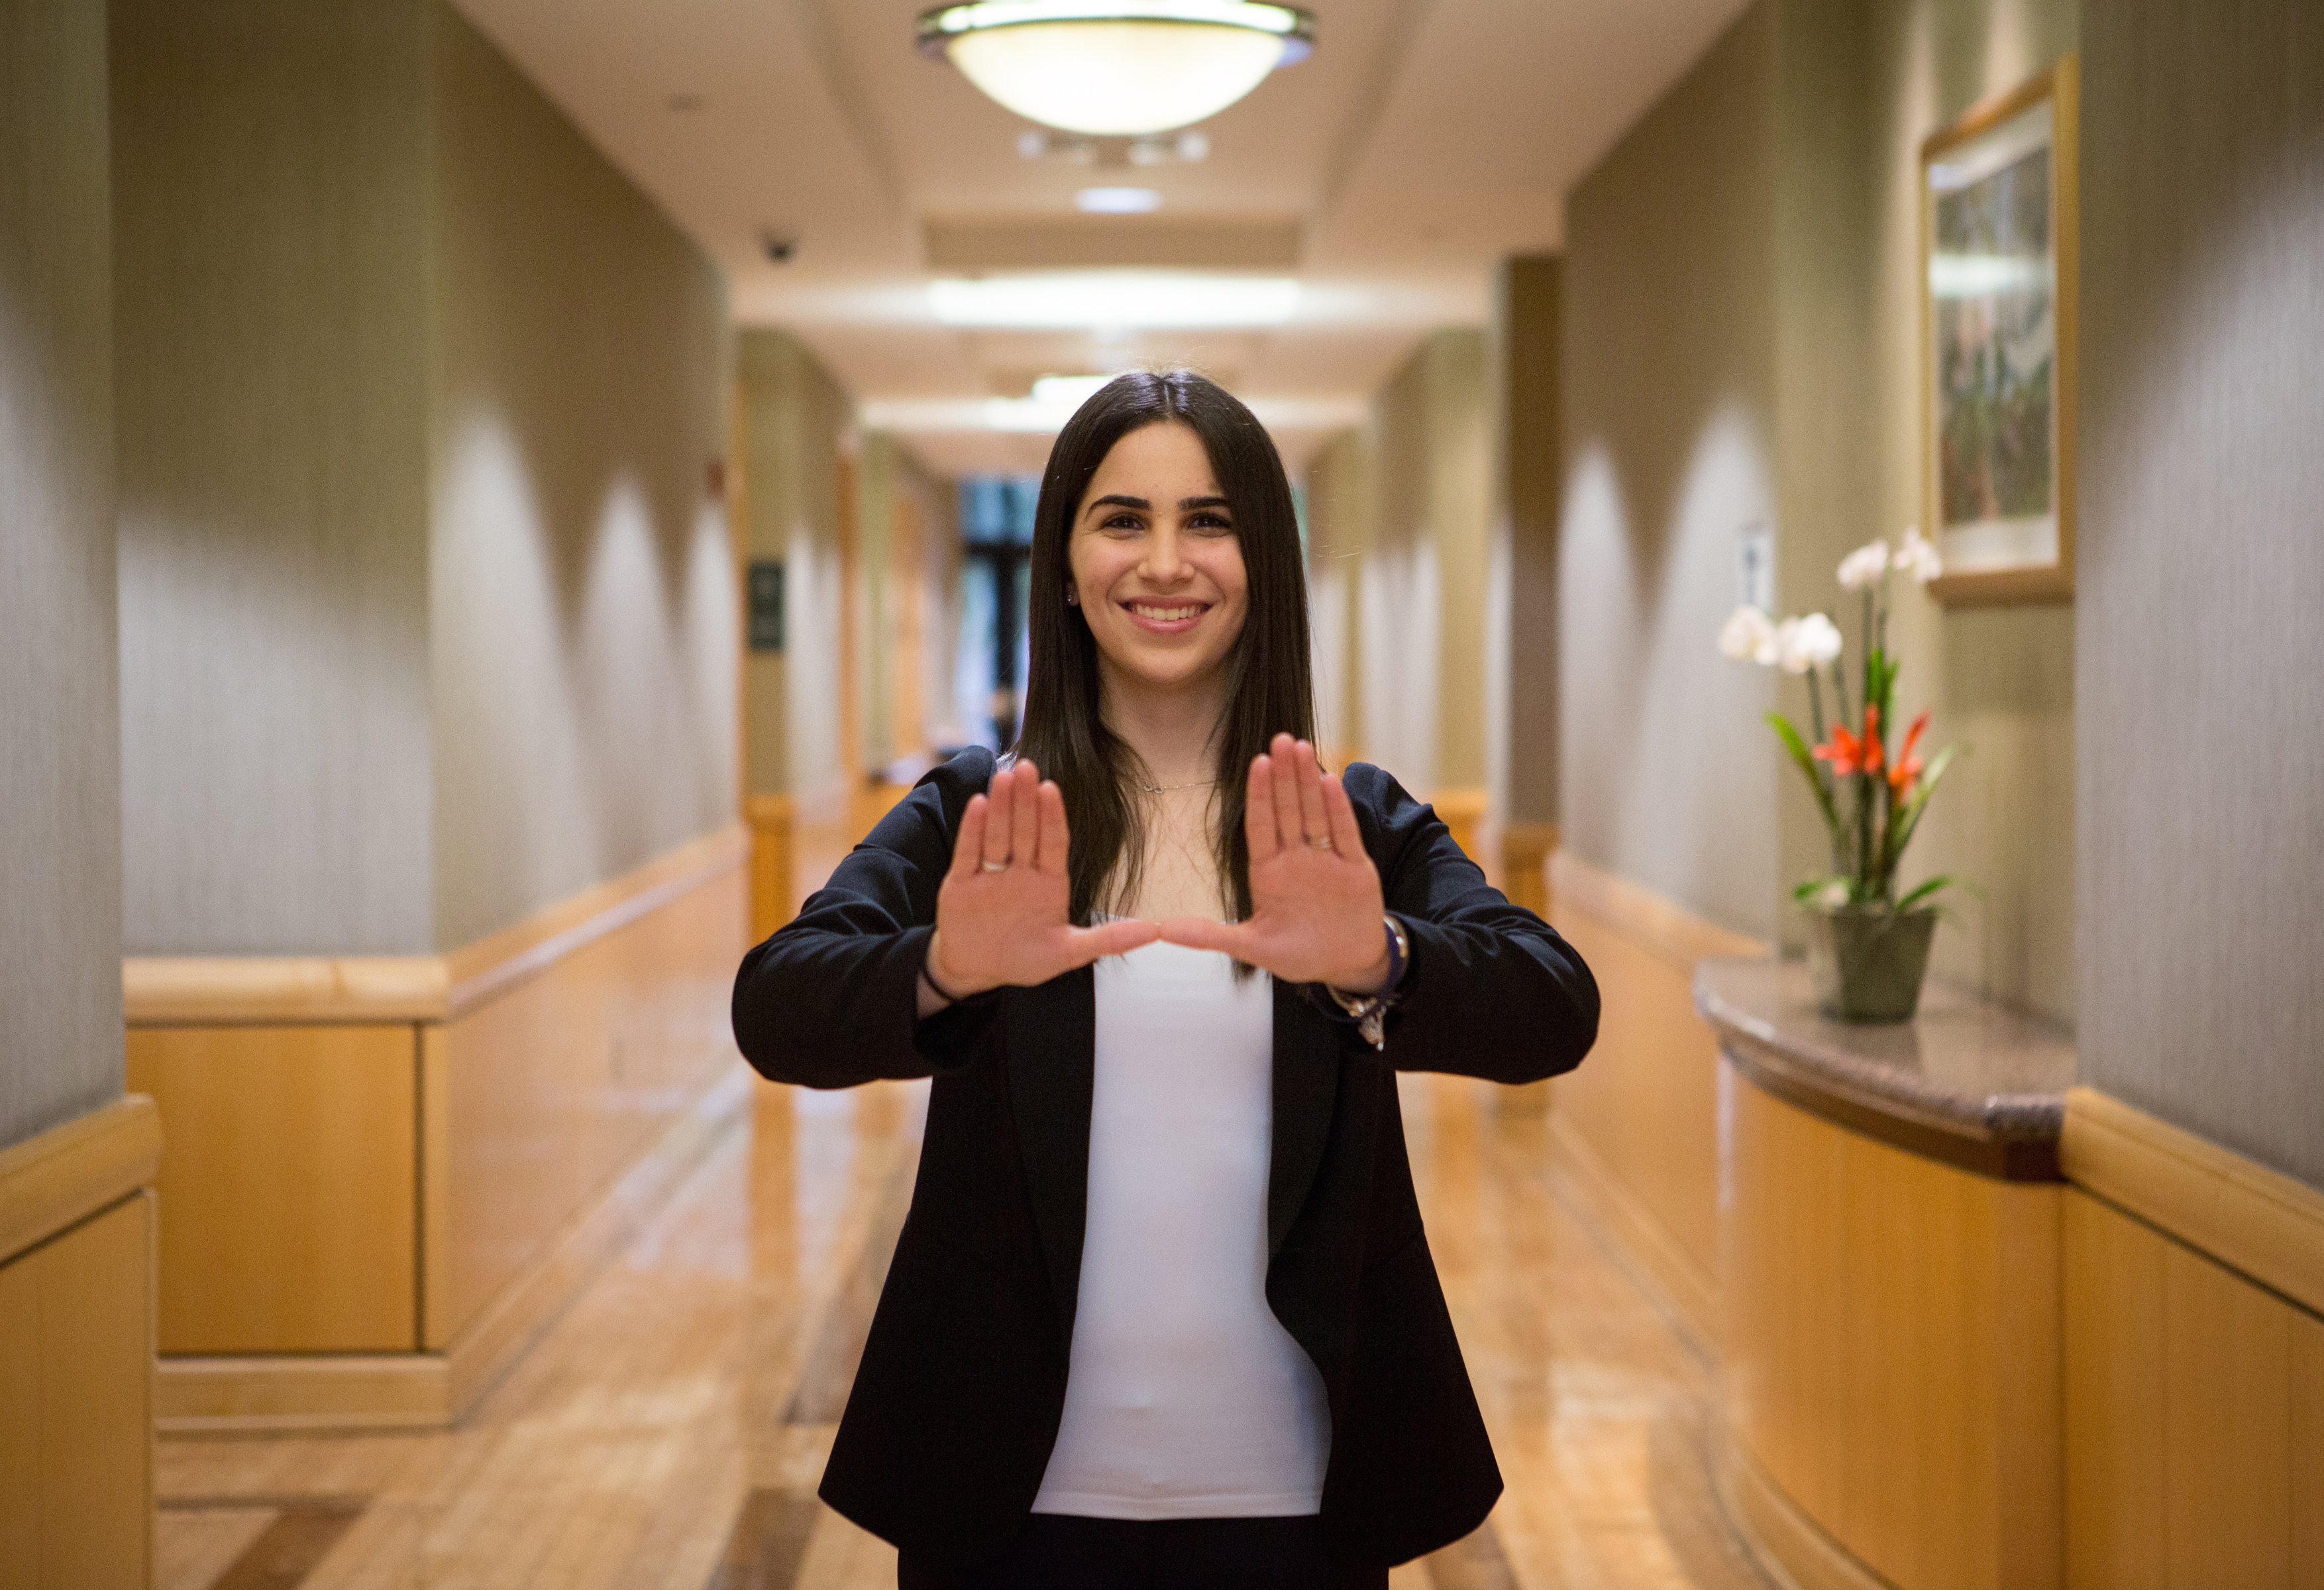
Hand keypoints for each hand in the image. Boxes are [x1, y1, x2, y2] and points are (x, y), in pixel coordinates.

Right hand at [921, 759, 1157, 1009]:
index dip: (1052, 817)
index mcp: (1049, 882)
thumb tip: (1153, 931)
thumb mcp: (1068, 953)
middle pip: (1025, 831)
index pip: (1053, 843)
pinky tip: (979, 803)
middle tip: (1028, 767)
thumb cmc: (1024, 959)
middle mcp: (1021, 871)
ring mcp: (991, 874)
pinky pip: (969, 851)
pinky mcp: (962, 881)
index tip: (1052, 789)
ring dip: (1001, 807)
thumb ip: (1107, 940)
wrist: (976, 971)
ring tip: (1004, 777)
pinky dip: (973, 829)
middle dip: (1026, 801)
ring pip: (998, 834)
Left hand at [1155, 735, 1392, 991]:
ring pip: (1315, 813)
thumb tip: (1161, 930)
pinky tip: (1330, 782)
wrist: (1345, 966)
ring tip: (1302, 748)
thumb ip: (1209, 936)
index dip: (1259, 795)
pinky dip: (1338, 809)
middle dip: (1284, 776)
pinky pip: (1345, 833)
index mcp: (1269, 872)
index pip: (1261, 825)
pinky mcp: (1355, 868)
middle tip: (1280, 739)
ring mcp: (1326, 860)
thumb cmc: (1298, 954)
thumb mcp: (1251, 947)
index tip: (1257, 763)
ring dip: (1308, 781)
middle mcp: (1296, 859)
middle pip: (1289, 810)